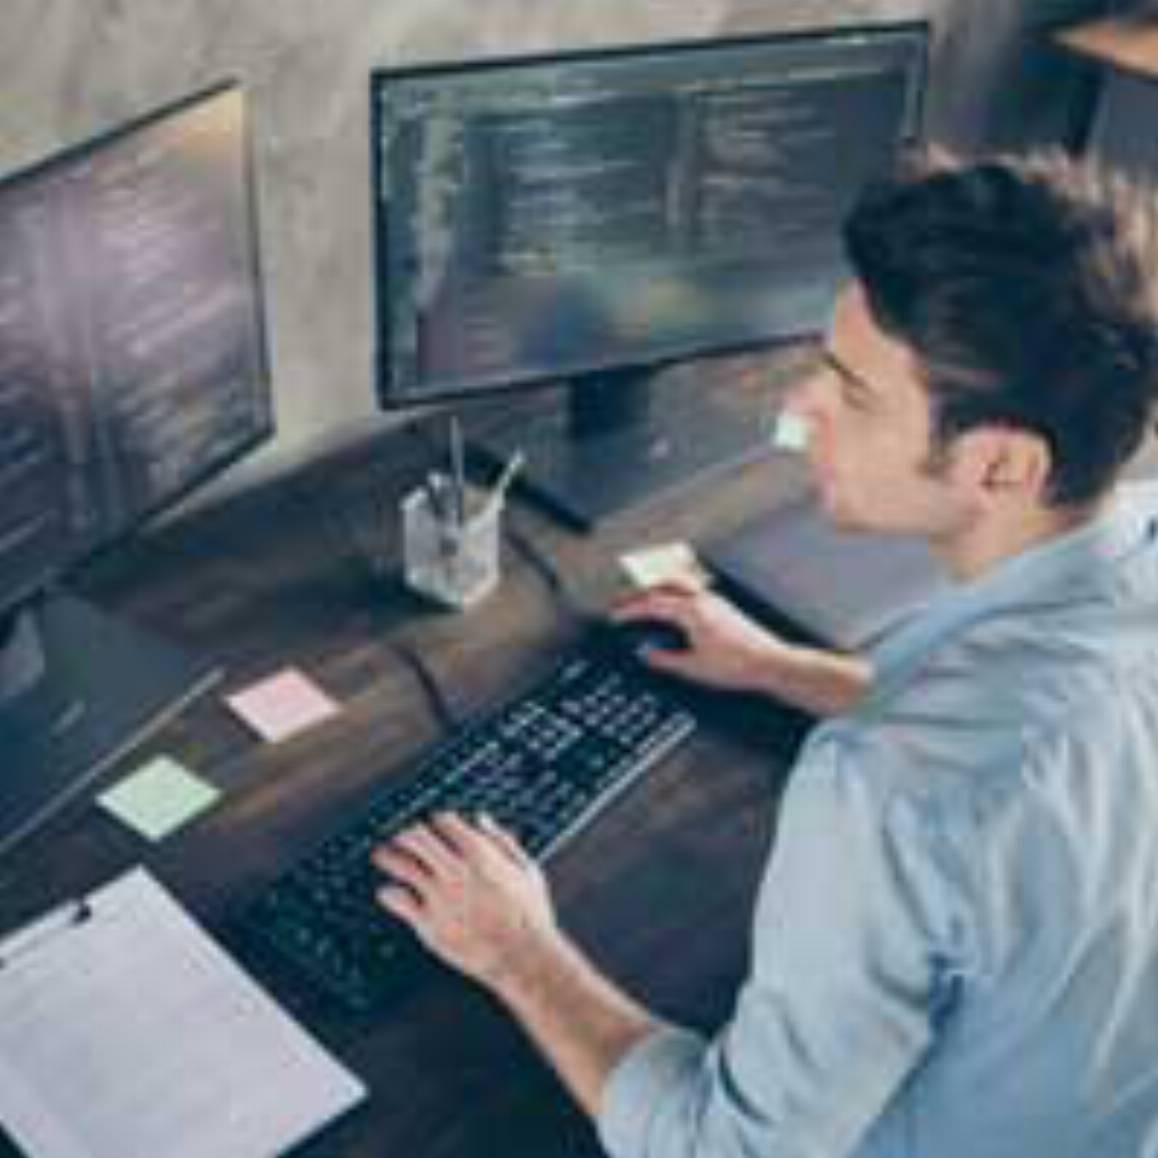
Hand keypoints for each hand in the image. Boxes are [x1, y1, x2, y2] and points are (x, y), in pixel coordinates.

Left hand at [373, 812, 557, 990]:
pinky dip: (389, 893)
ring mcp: (439, 895)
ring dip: (388, 857)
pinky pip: (397, 900)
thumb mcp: (526, 868)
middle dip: (407, 835)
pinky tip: (388, 892)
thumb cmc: (529, 914)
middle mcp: (454, 869)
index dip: (437, 823)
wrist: (522, 957)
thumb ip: (501, 840)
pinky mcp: (428, 922)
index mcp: (479, 852)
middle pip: (416, 837)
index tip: (434, 829)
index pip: (443, 821)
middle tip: (401, 838)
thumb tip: (480, 818)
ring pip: (401, 864)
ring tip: (381, 856)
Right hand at [611, 578, 796, 694]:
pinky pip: (692, 591)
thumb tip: (649, 655)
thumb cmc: (738, 664)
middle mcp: (703, 600)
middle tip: (624, 603)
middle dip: (640, 593)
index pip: (652, 604)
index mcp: (691, 611)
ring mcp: (715, 601)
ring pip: (679, 584)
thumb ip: (666, 659)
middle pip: (663, 585)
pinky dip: (676, 595)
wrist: (770, 663)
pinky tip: (674, 609)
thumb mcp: (693, 668)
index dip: (630, 610)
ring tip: (646, 602)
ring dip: (659, 589)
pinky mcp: (724, 607)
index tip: (616, 616)